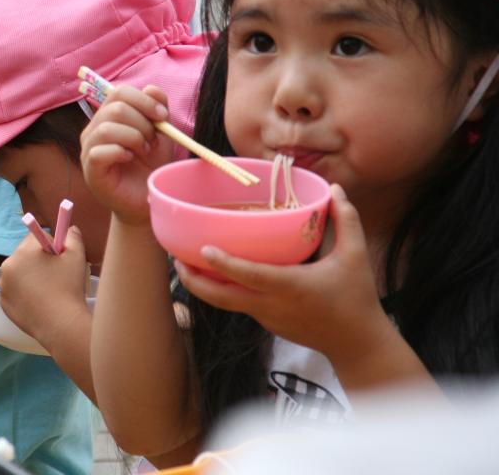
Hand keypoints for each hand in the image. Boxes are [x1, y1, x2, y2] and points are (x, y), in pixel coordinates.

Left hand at [0, 229, 90, 351]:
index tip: (60, 258)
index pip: (35, 237)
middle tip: (56, 276)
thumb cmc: (69, 288)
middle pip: (25, 255)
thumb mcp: (76, 256)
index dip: (51, 245)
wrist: (61, 326)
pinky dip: (25, 294)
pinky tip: (40, 302)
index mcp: (22, 252)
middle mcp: (7, 267)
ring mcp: (3, 287)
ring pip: (20, 274)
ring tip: (49, 291)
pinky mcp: (4, 305)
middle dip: (39, 261)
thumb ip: (73, 237)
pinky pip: (15, 292)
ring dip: (31, 277)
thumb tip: (70, 229)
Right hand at [80, 84, 173, 226]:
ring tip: (143, 151)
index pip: (119, 92)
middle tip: (152, 141)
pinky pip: (99, 152)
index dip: (144, 100)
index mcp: (109, 117)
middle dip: (142, 122)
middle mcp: (94, 129)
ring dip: (133, 138)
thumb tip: (151, 89)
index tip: (163, 116)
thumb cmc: (151, 166)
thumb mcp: (161, 134)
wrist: (148, 199)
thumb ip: (157, 110)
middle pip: (115, 108)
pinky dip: (120, 152)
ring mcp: (89, 149)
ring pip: (106, 128)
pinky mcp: (90, 170)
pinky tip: (129, 160)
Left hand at [176, 186, 389, 367]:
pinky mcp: (265, 323)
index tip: (202, 249)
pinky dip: (220, 291)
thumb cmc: (356, 298)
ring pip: (224, 303)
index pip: (250, 276)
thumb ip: (345, 220)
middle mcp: (270, 304)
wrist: (357, 345)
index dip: (225, 264)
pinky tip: (214, 274)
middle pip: (220, 298)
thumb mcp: (356, 256)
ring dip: (202, 286)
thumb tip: (335, 189)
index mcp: (289, 287)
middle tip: (175, 259)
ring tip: (184, 264)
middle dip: (193, 281)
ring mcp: (265, 316)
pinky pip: (236, 305)